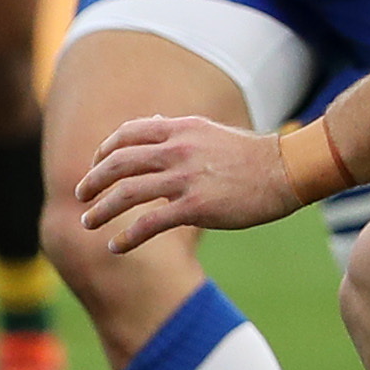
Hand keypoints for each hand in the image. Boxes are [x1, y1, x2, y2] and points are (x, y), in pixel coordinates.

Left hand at [76, 112, 305, 253]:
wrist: (289, 170)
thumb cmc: (253, 155)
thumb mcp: (210, 132)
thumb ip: (178, 131)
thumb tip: (153, 123)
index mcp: (180, 129)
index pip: (127, 134)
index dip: (105, 150)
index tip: (96, 164)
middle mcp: (177, 150)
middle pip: (118, 163)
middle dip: (93, 181)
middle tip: (81, 195)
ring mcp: (185, 178)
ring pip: (126, 193)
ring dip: (101, 210)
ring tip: (87, 222)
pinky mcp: (196, 207)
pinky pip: (149, 223)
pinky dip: (127, 236)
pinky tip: (115, 246)